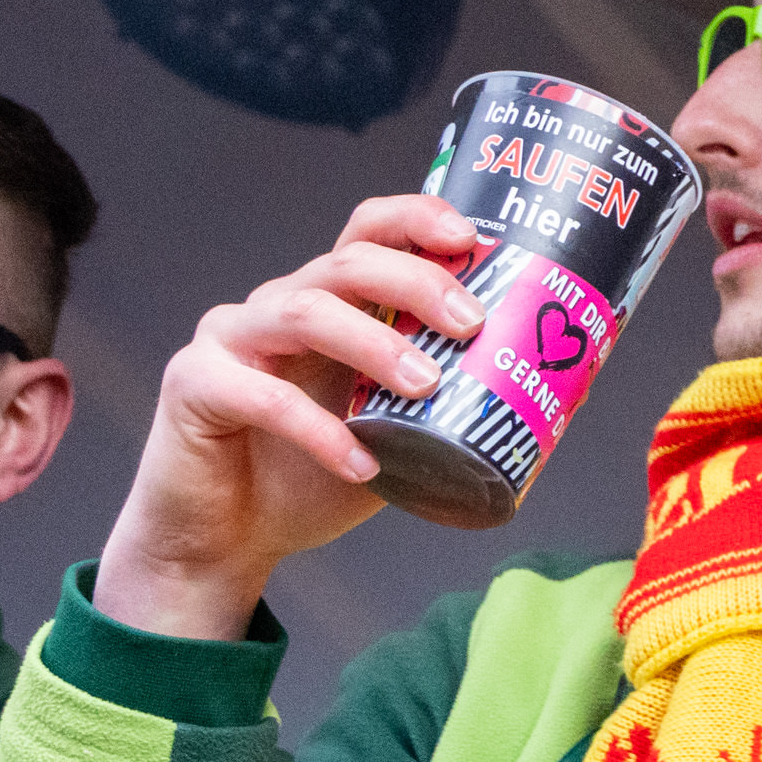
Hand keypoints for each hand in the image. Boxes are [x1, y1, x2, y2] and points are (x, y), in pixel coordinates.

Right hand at [95, 195, 488, 639]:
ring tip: (426, 384)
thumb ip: (452, 402)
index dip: (419, 220)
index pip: (369, 231)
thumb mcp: (399, 433)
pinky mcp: (195, 386)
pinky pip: (258, 394)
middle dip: (415, 282)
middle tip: (470, 322)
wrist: (227, 541)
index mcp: (331, 300)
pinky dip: (316, 429)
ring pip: (302, 310)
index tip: (475, 239)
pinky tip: (360, 461)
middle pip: (345, 261)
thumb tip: (567, 389)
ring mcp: (230, 338)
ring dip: (373, 343)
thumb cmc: (318, 478)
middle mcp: (278, 304)